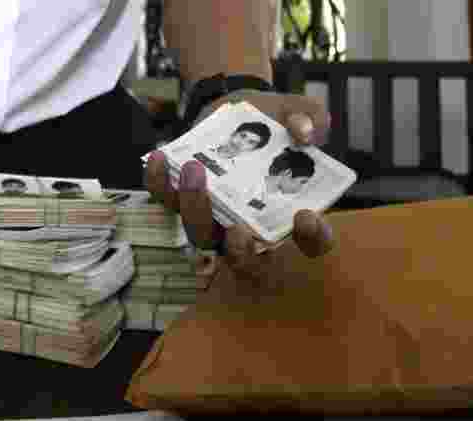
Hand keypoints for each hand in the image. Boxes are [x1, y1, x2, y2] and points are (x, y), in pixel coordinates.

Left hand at [146, 90, 335, 280]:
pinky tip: (161, 157)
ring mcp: (215, 218)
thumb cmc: (278, 121)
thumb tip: (305, 133)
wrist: (244, 109)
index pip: (312, 244)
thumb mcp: (300, 112)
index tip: (306, 216)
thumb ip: (311, 118)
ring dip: (194, 209)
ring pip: (200, 234)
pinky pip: (166, 202)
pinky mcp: (185, 200)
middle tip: (238, 228)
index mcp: (292, 215)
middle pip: (246, 259)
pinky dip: (159, 183)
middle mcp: (253, 227)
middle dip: (239, 252)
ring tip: (194, 170)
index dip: (312, 239)